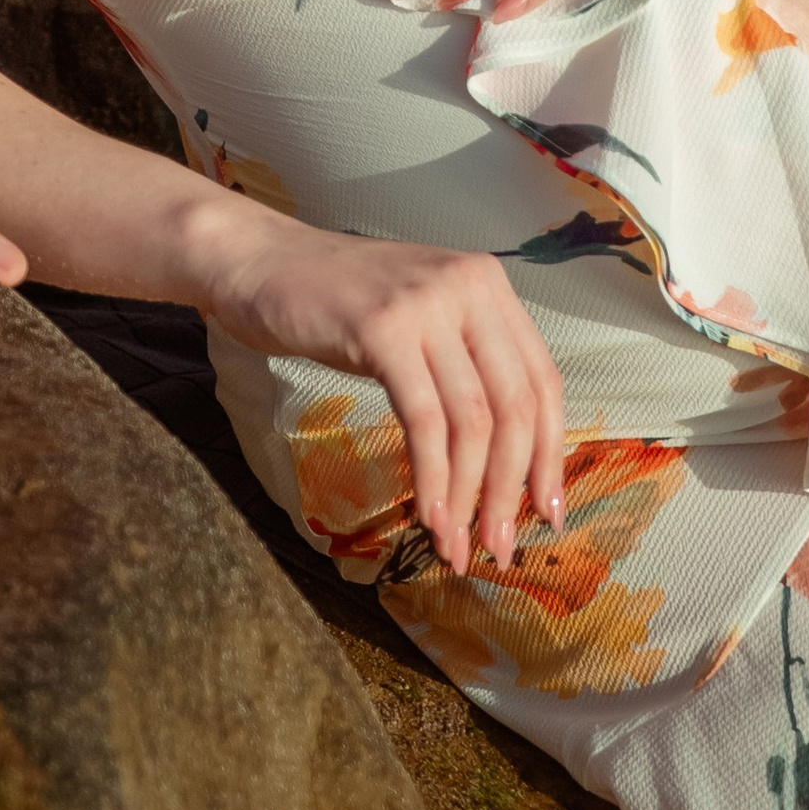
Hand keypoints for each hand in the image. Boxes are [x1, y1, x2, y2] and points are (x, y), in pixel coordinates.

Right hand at [185, 198, 565, 567]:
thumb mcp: (417, 321)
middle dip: (513, 488)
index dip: (551, 455)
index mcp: (487, 285)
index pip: (542, 381)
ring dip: (470, 496)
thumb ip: (462, 365)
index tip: (547, 512)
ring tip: (458, 546)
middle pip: (516, 406)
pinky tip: (428, 515)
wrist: (257, 262)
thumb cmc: (333, 302)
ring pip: (472, 419)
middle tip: (502, 547)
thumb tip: (502, 461)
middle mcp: (468, 285)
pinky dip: (432, 477)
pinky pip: (423, 420)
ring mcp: (425, 303)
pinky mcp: (381, 327)